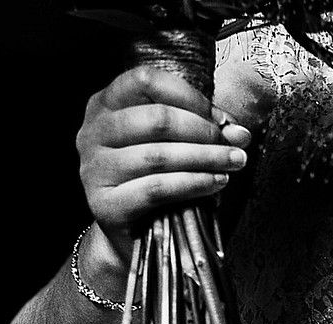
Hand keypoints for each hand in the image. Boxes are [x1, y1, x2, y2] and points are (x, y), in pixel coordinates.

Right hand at [75, 65, 259, 273]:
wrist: (130, 233)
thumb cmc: (155, 179)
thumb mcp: (173, 144)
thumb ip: (202, 130)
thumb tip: (239, 132)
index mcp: (104, 105)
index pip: (144, 80)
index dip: (188, 96)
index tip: (220, 119)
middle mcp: (92, 132)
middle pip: (155, 118)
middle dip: (203, 131)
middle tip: (233, 146)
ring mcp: (95, 169)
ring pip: (158, 155)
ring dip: (205, 158)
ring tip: (234, 163)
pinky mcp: (105, 204)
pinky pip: (157, 189)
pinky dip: (194, 184)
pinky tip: (217, 183)